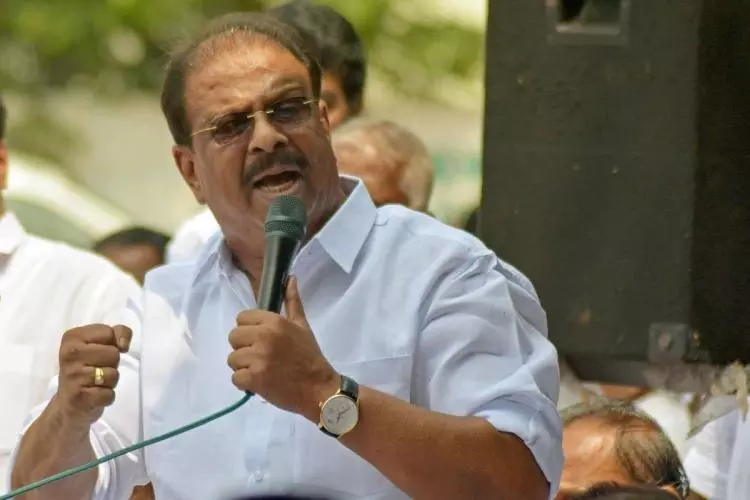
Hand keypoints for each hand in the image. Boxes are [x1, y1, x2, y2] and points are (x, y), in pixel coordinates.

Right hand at [55, 324, 131, 424]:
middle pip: (114, 354)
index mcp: (72, 337)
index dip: (111, 344)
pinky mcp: (79, 397)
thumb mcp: (99, 344)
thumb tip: (124, 344)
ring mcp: (73, 376)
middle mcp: (70, 354)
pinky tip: (94, 396)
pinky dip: (107, 397)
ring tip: (96, 383)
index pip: (109, 333)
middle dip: (111, 364)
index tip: (99, 353)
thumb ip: (117, 332)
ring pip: (113, 374)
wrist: (68, 404)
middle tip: (97, 370)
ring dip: (110, 381)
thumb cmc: (87, 369)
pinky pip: (109, 394)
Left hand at [228, 276, 338, 419]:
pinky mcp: (254, 379)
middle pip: (234, 337)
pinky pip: (235, 378)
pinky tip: (260, 382)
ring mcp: (258, 358)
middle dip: (244, 348)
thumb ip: (292, 302)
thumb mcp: (302, 325)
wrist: (318, 388)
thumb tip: (290, 278)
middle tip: (261, 356)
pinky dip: (245, 383)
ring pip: (233, 359)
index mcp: (274, 321)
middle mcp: (264, 336)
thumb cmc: (310, 356)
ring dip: (244, 367)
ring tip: (263, 370)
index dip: (249, 329)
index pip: (242, 318)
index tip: (261, 339)